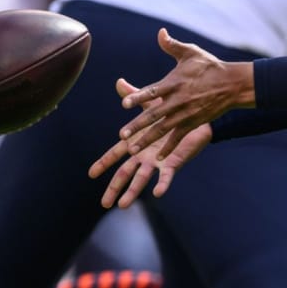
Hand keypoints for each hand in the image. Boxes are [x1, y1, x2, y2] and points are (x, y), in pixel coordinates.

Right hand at [90, 80, 212, 206]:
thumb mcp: (150, 104)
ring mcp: (157, 161)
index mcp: (135, 142)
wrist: (196, 116)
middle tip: (104, 204)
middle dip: (114, 187)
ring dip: (133, 192)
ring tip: (123, 205)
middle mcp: (143, 155)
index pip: (115, 154)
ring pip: (142, 179)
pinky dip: (162, 184)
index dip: (103, 163)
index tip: (91, 174)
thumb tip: (120, 82)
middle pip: (125, 173)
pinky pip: (166, 175)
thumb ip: (134, 96)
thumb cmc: (171, 112)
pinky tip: (158, 193)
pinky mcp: (172, 163)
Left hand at [113, 28, 252, 157]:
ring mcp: (186, 114)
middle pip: (154, 115)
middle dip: (138, 125)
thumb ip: (172, 45)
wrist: (233, 84)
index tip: (124, 103)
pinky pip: (179, 137)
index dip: (138, 97)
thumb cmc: (210, 66)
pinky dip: (169, 147)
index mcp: (174, 83)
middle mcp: (178, 100)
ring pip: (163, 129)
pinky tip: (159, 158)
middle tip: (122, 135)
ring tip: (133, 149)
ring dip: (147, 139)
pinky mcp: (194, 123)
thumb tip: (160, 32)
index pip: (152, 91)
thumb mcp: (191, 53)